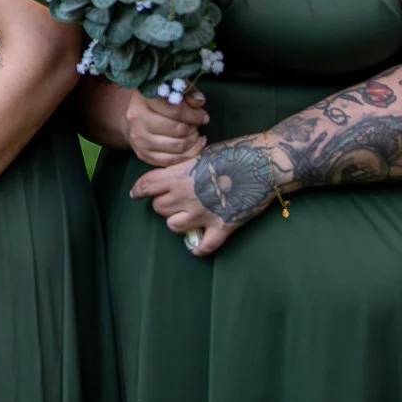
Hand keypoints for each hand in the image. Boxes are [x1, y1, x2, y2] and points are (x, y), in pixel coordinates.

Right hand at [121, 87, 208, 166]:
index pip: (176, 111)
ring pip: (175, 147)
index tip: (204, 117)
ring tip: (196, 136)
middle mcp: (138, 120)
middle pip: (177, 130)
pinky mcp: (142, 154)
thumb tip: (199, 103)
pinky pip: (169, 161)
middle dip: (193, 130)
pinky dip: (185, 156)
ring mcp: (138, 139)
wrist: (132, 115)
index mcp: (144, 100)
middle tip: (197, 127)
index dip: (194, 115)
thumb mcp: (171, 90)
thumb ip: (187, 93)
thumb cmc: (156, 100)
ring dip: (192, 143)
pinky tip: (191, 148)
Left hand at [129, 138, 278, 257]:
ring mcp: (203, 214)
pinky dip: (198, 248)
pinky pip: (203, 247)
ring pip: (174, 226)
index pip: (146, 186)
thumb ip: (184, 167)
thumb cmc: (235, 152)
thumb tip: (173, 174)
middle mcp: (186, 196)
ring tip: (186, 217)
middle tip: (174, 200)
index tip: (136, 195)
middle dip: (163, 204)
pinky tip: (198, 245)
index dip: (139, 191)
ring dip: (177, 222)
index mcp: (179, 175)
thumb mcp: (202, 154)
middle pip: (159, 208)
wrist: (264, 163)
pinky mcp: (222, 227)